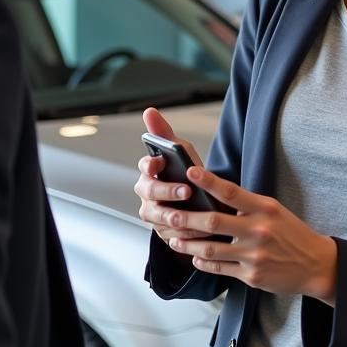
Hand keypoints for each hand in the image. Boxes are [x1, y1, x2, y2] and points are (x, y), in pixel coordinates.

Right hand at [134, 108, 213, 247]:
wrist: (202, 203)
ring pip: (159, 218)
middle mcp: (146, 194)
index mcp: (149, 172)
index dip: (149, 166)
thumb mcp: (182, 152)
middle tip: (187, 191)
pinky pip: (172, 236)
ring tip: (196, 215)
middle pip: (149, 194)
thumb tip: (149, 111)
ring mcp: (154, 215)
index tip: (158, 164)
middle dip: (167, 192)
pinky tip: (201, 233)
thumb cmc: (189, 173)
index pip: (143, 167)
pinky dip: (186, 235)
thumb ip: (165, 133)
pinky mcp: (164, 233)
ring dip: (178, 217)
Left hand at [164, 166, 338, 304]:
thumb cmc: (291, 233)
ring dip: (188, 244)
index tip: (190, 172)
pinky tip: (195, 256)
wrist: (316, 264)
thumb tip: (214, 193)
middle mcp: (259, 230)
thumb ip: (247, 204)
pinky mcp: (252, 276)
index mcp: (265, 208)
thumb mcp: (273, 210)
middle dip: (186, 218)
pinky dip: (202, 262)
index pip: (231, 191)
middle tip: (169, 215)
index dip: (208, 181)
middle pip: (213, 221)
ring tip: (175, 239)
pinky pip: (219, 268)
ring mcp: (254, 255)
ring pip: (210, 248)